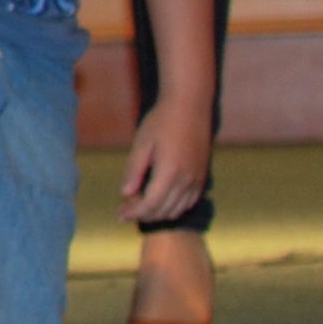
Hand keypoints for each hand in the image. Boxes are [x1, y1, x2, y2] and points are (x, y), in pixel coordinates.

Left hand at [120, 87, 213, 225]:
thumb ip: (134, 170)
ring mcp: (197, 180)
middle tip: (125, 211)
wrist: (190, 107)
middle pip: (164, 211)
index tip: (120, 214)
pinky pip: (189, 202)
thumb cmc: (161, 122)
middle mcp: (187, 181)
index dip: (134, 213)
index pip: (151, 205)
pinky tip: (159, 201)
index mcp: (170, 172)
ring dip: (158, 213)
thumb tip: (125, 193)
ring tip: (139, 207)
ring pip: (178, 210)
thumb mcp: (142, 143)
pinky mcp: (202, 177)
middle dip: (143, 216)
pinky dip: (173, 207)